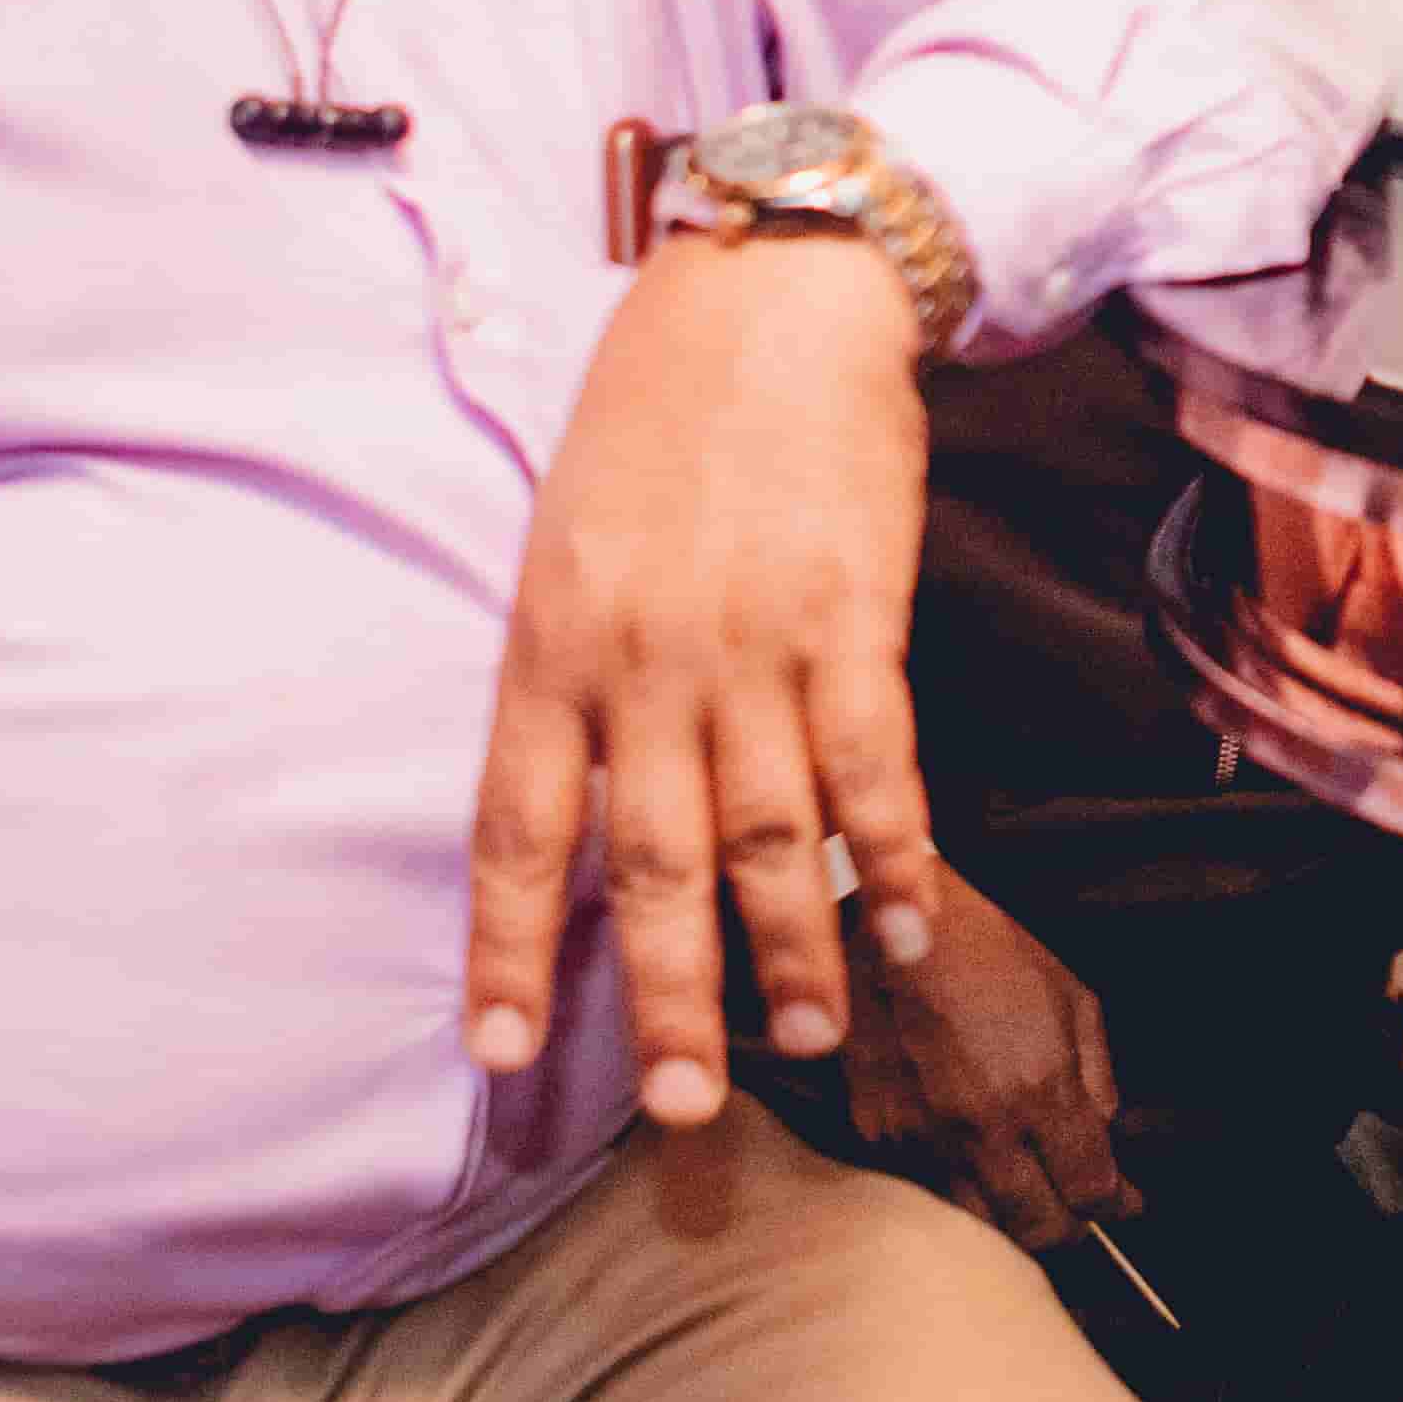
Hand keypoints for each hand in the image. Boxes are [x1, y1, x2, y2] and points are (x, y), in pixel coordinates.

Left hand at [464, 232, 943, 1129]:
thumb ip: (575, 666)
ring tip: (812, 1037)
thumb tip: (590, 796)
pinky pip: (873, 767)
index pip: (516, 833)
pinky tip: (904, 924)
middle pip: (651, 868)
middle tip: (684, 1108)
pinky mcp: (854, 618)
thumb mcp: (569, 532)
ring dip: (794, 951)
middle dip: (668, 1001)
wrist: (776, 294)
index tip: (498, 1058)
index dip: (509, 953)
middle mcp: (642, 664)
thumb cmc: (659, 408)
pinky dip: (890, 857)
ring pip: (768, 838)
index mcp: (550, 644)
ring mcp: (752, 646)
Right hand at [839, 864, 1138, 1249]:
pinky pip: (931, 1194)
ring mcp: (926, 1140)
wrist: (885, 929)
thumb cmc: (984, 951)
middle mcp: (984, 1128)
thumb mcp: (1071, 997)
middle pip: (1040, 1230)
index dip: (1117, 1204)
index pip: (1091, 1189)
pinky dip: (960, 1195)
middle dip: (1072, 1228)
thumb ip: (1097, 1076)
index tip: (1126, 1202)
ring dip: (1015, 1222)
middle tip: (1080, 1210)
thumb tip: (1107, 1133)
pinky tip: (975, 1170)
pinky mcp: (879, 1139)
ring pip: (982, 1228)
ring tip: (1030, 1198)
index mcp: (1040, 1089)